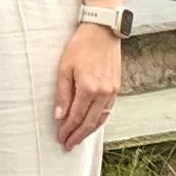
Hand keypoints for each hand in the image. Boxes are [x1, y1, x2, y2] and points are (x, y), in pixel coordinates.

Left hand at [54, 13, 121, 151]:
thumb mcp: (64, 69)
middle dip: (78, 135)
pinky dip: (99, 120)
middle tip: (68, 144)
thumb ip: (62, 94)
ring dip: (89, 131)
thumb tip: (59, 116)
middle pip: (90, 123)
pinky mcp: (116, 87)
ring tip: (79, 138)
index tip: (61, 138)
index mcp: (89, 89)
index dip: (68, 130)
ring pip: (101, 119)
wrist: (102, 30)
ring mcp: (112, 91)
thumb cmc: (81, 46)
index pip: (76, 117)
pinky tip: (92, 123)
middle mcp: (103, 93)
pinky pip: (107, 110)